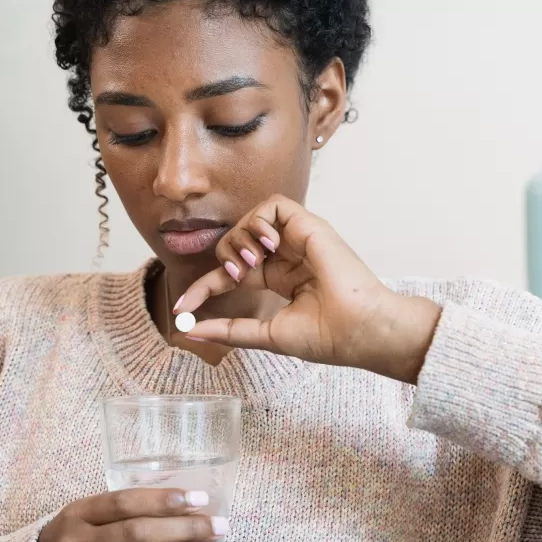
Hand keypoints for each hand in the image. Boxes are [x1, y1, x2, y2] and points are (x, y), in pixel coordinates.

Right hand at [38, 488, 229, 541]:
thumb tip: (182, 502)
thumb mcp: (83, 515)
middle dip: (183, 529)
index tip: (199, 498)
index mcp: (77, 515)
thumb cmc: (69, 537)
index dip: (163, 499)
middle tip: (218, 526)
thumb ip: (120, 510)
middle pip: (137, 535)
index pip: (124, 502)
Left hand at [175, 195, 441, 383]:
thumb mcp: (266, 335)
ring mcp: (299, 239)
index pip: (233, 273)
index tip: (182, 307)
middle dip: (224, 256)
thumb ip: (229, 330)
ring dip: (240, 236)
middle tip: (236, 274)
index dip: (205, 286)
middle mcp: (288, 256)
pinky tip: (268, 245)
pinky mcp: (309, 225)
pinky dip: (259, 220)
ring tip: (251, 262)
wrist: (359, 330)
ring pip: (252, 218)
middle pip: (237, 241)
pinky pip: (273, 203)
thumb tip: (189, 331)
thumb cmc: (325, 337)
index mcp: (281, 279)